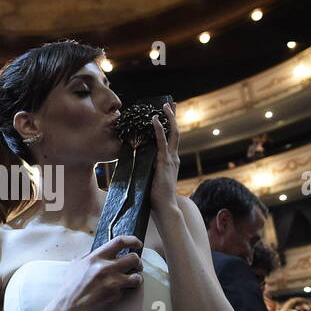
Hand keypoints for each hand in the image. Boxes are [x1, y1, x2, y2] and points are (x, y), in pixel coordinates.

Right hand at [52, 235, 144, 310]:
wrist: (68, 309)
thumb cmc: (70, 289)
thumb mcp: (76, 266)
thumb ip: (89, 257)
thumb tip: (100, 251)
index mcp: (95, 258)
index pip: (119, 242)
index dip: (132, 240)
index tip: (137, 244)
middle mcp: (104, 267)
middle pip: (133, 258)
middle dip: (138, 262)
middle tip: (136, 266)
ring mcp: (111, 281)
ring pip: (136, 275)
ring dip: (137, 277)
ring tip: (132, 279)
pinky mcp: (115, 294)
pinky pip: (128, 289)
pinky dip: (128, 289)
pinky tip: (121, 290)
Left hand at [149, 100, 179, 214]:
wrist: (165, 207)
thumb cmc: (156, 197)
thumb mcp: (151, 179)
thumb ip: (146, 169)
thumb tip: (135, 163)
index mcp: (170, 161)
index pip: (171, 139)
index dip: (170, 126)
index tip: (167, 115)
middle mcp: (173, 157)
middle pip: (175, 132)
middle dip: (173, 117)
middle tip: (171, 104)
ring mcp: (170, 158)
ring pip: (173, 133)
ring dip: (169, 118)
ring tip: (165, 106)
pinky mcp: (164, 161)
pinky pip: (161, 141)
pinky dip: (158, 129)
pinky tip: (154, 119)